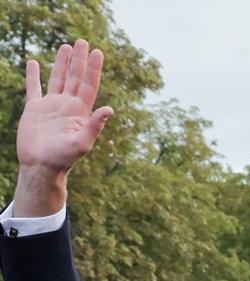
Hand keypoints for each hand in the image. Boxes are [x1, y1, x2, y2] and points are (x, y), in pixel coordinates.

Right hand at [16, 40, 112, 176]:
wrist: (41, 166)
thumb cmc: (63, 158)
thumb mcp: (82, 142)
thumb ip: (95, 125)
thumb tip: (110, 108)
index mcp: (80, 111)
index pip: (89, 84)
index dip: (94, 68)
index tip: (98, 52)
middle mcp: (67, 105)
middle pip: (76, 77)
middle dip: (80, 60)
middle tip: (83, 41)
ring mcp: (51, 106)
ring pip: (58, 79)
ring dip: (62, 63)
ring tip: (66, 47)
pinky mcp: (34, 109)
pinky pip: (34, 88)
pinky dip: (34, 75)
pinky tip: (34, 63)